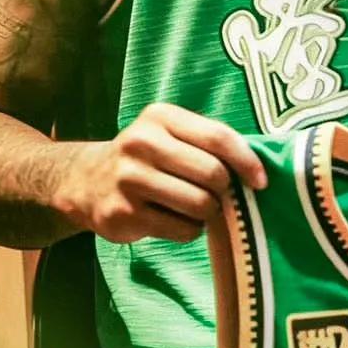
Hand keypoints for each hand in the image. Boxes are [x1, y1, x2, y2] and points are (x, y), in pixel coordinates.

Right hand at [56, 104, 266, 242]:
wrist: (86, 181)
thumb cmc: (147, 157)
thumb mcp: (171, 134)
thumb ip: (209, 144)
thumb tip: (257, 172)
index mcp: (161, 117)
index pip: (218, 137)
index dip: (247, 162)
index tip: (261, 181)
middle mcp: (141, 143)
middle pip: (213, 174)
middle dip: (224, 191)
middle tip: (216, 195)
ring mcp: (129, 179)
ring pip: (200, 205)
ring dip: (209, 213)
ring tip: (196, 208)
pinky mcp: (123, 213)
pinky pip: (182, 230)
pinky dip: (190, 230)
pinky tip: (175, 220)